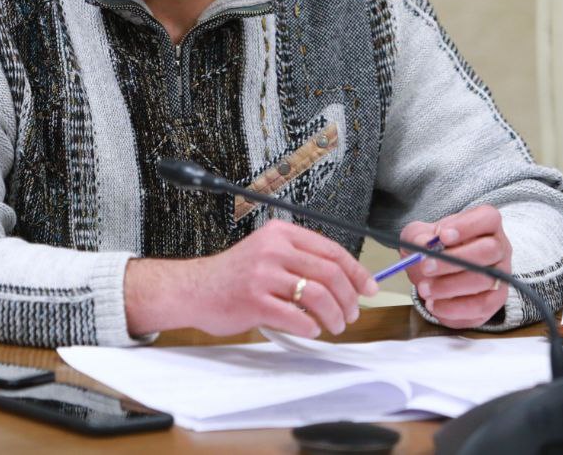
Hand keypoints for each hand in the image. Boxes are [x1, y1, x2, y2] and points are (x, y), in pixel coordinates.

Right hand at [125, 220, 377, 338]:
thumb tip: (344, 280)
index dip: (356, 271)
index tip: (368, 288)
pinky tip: (311, 330)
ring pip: (318, 295)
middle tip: (352, 313)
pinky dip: (311, 326)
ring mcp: (263, 275)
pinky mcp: (254, 300)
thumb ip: (299, 259)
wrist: (194, 289)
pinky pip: (296, 316)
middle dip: (349, 297)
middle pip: (329, 272)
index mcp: (280, 234)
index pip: (331, 250)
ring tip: (335, 325)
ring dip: (334, 315)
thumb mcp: (267, 252)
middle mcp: (273, 249)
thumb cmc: (234, 275)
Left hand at [402, 205, 510, 328]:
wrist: (437, 272)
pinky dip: (454, 308)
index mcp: (486, 223)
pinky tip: (434, 305)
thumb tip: (424, 245)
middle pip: (489, 250)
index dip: (466, 226)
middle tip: (425, 267)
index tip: (441, 236)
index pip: (487, 218)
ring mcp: (500, 275)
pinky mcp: (495, 300)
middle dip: (454, 260)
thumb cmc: (433, 247)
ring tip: (424, 289)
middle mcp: (499, 247)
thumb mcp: (419, 234)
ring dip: (450, 287)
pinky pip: (481, 307)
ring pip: (485, 281)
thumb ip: (418, 236)